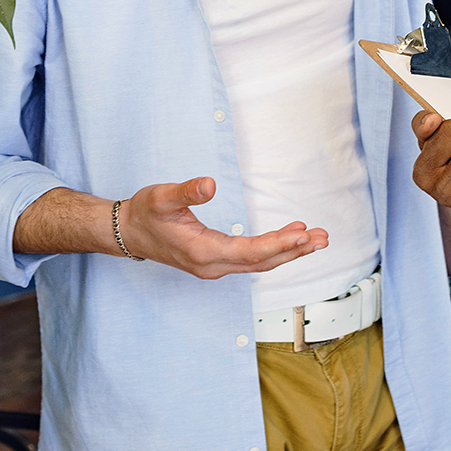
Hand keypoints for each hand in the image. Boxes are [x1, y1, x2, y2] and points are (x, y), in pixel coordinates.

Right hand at [118, 177, 328, 278]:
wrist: (127, 232)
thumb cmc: (144, 214)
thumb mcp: (160, 197)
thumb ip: (186, 191)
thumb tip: (209, 184)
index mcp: (202, 252)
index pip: (249, 252)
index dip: (278, 244)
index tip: (302, 234)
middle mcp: (212, 265)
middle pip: (262, 262)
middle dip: (294, 251)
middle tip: (323, 238)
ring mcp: (215, 267)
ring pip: (259, 263)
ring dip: (289, 252)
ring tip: (317, 238)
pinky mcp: (216, 262)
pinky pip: (252, 260)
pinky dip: (275, 250)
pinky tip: (292, 237)